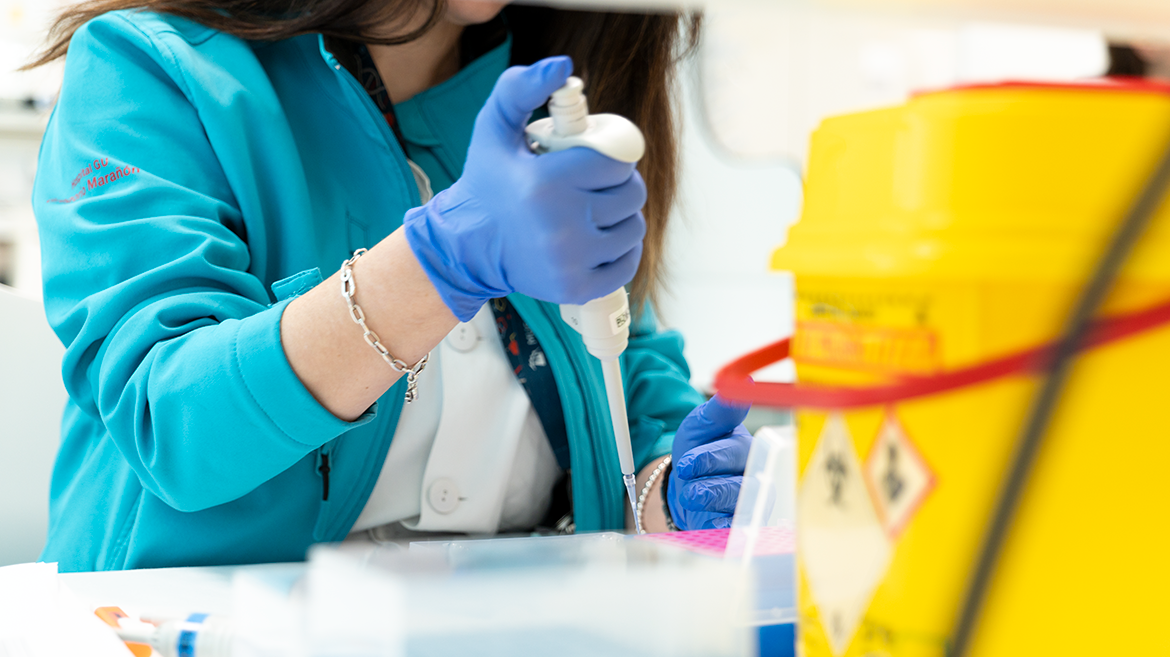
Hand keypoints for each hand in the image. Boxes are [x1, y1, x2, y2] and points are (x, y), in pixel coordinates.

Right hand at [403, 56, 646, 320]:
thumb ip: (522, 88)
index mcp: (545, 183)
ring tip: (591, 211)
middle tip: (593, 185)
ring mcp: (570, 261)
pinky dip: (620, 250)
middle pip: (631, 194)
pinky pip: (627, 264)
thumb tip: (561, 67)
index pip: (616, 161)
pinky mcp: (576, 288)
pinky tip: (597, 239)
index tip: (592, 160)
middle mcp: (560, 226)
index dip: (610, 156)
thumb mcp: (494, 127)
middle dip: (618, 184)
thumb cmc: (488, 185)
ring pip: (633, 228)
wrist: (469, 246)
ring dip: (621, 217)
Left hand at [668, 396, 752, 529]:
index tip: (685, 464)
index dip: (708, 459)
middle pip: (737, 485)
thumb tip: (749, 382)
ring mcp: (750, 504)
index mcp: (746, 449)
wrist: (684, 485)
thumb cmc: (698, 450)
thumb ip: (722, 408)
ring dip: (708, 504)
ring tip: (691, 498)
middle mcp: (754, 477)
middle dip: (707, 487)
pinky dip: (721, 528)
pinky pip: (736, 532)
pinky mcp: (742, 526)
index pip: (733, 454)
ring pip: (735, 509)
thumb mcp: (702, 424)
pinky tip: (711, 523)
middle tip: (688, 488)